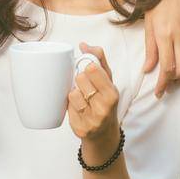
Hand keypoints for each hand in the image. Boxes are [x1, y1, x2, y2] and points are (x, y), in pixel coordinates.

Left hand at [67, 43, 121, 160]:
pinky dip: (71, 107)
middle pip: (80, 79)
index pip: (92, 69)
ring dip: (75, 94)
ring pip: (72, 94)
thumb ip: (99, 59)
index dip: (87, 68)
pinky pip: (67, 108)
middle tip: (86, 88)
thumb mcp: (108, 80)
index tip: (90, 73)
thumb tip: (83, 45)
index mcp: (112, 93)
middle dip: (80, 81)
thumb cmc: (105, 101)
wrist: (104, 134)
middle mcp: (104, 108)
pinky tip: (79, 110)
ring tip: (83, 99)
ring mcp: (91, 120)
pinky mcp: (80, 129)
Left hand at [142, 0, 179, 96]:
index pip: (167, 67)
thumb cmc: (155, 4)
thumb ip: (150, 50)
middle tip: (165, 88)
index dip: (163, 83)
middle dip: (174, 83)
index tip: (158, 93)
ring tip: (176, 80)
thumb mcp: (148, 26)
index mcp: (165, 35)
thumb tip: (148, 70)